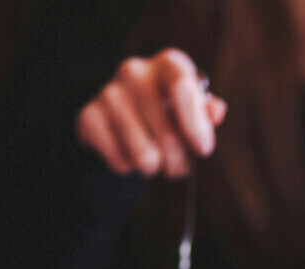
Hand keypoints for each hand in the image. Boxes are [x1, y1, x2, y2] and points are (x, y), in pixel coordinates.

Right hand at [77, 48, 226, 177]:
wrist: (126, 117)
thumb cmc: (171, 113)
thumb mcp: (194, 111)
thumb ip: (206, 112)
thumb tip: (215, 111)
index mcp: (168, 64)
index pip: (182, 85)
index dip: (195, 122)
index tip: (203, 149)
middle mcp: (135, 71)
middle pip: (167, 133)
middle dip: (179, 161)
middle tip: (179, 164)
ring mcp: (108, 92)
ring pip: (143, 154)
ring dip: (155, 167)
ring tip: (156, 159)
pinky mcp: (88, 116)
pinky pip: (119, 160)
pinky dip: (129, 167)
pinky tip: (128, 152)